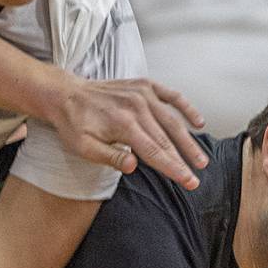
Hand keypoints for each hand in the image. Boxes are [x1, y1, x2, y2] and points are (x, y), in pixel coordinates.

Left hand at [49, 76, 206, 188]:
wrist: (67, 94)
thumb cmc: (74, 123)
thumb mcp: (83, 146)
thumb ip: (109, 156)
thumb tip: (133, 166)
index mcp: (123, 123)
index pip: (154, 152)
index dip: (173, 169)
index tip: (188, 182)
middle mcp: (136, 106)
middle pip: (167, 139)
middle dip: (184, 160)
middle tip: (196, 178)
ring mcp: (142, 94)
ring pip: (173, 120)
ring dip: (189, 141)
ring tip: (201, 160)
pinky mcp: (144, 85)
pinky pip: (171, 96)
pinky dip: (186, 108)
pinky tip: (198, 122)